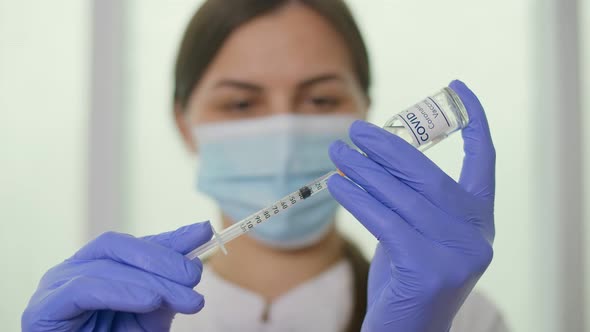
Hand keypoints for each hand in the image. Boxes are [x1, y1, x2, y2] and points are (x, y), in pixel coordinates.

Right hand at [22, 222, 212, 331]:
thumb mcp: (152, 314)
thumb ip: (169, 283)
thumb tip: (198, 242)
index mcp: (97, 267)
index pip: (135, 244)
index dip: (169, 238)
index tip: (203, 232)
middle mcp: (74, 269)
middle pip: (120, 247)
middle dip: (163, 260)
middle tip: (195, 277)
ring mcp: (56, 285)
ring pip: (107, 267)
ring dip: (153, 281)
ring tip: (185, 298)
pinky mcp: (45, 308)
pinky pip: (84, 289)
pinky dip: (121, 291)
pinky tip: (149, 300)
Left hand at [328, 80, 494, 331]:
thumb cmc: (406, 280)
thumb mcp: (415, 234)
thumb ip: (407, 200)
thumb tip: (370, 156)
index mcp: (479, 222)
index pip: (485, 164)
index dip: (475, 123)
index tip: (459, 89)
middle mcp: (476, 236)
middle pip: (429, 175)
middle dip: (389, 147)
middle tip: (356, 128)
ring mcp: (457, 253)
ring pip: (403, 196)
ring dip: (364, 169)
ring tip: (337, 151)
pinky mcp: (429, 268)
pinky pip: (385, 220)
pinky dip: (357, 198)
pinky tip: (336, 184)